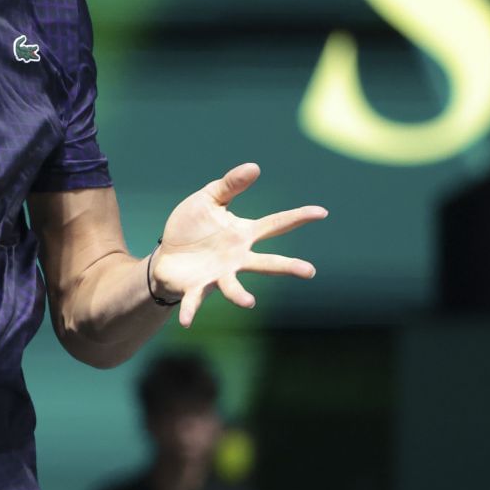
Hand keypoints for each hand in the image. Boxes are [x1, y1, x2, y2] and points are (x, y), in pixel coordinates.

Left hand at [152, 163, 324, 327]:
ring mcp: (218, 274)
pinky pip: (194, 300)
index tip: (322, 212)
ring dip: (240, 295)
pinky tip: (185, 322)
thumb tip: (255, 166)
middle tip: (310, 271)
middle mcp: (236, 258)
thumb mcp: (208, 199)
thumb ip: (229, 185)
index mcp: (243, 234)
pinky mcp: (196, 287)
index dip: (298, 217)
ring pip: (234, 286)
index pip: (275, 224)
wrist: (167, 255)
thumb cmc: (191, 227)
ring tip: (249, 302)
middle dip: (287, 266)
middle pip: (266, 262)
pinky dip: (190, 311)